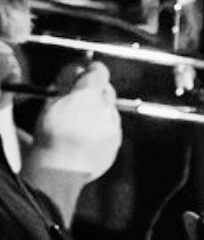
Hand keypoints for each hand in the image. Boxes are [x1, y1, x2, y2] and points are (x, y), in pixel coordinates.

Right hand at [25, 60, 121, 180]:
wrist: (61, 169)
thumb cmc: (51, 137)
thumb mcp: (50, 103)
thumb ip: (66, 82)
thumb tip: (77, 69)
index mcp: (86, 96)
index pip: (99, 72)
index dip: (93, 70)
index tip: (88, 71)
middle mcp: (105, 108)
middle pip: (107, 90)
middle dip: (96, 91)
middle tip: (80, 99)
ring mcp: (113, 125)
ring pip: (111, 110)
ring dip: (99, 111)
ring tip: (79, 124)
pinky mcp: (117, 140)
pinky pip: (113, 127)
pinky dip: (103, 128)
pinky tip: (86, 136)